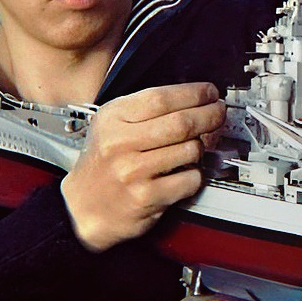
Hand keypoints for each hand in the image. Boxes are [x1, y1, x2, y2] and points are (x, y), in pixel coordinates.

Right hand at [60, 83, 224, 251]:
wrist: (83, 208)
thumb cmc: (103, 164)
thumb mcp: (112, 125)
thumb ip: (146, 110)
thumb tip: (194, 100)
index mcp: (112, 118)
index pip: (161, 98)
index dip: (193, 93)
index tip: (209, 92)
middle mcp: (119, 143)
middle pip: (181, 122)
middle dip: (209, 115)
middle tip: (218, 113)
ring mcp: (132, 172)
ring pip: (190, 150)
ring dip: (202, 147)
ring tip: (196, 146)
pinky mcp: (146, 197)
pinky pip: (190, 179)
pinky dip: (196, 174)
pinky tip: (185, 172)